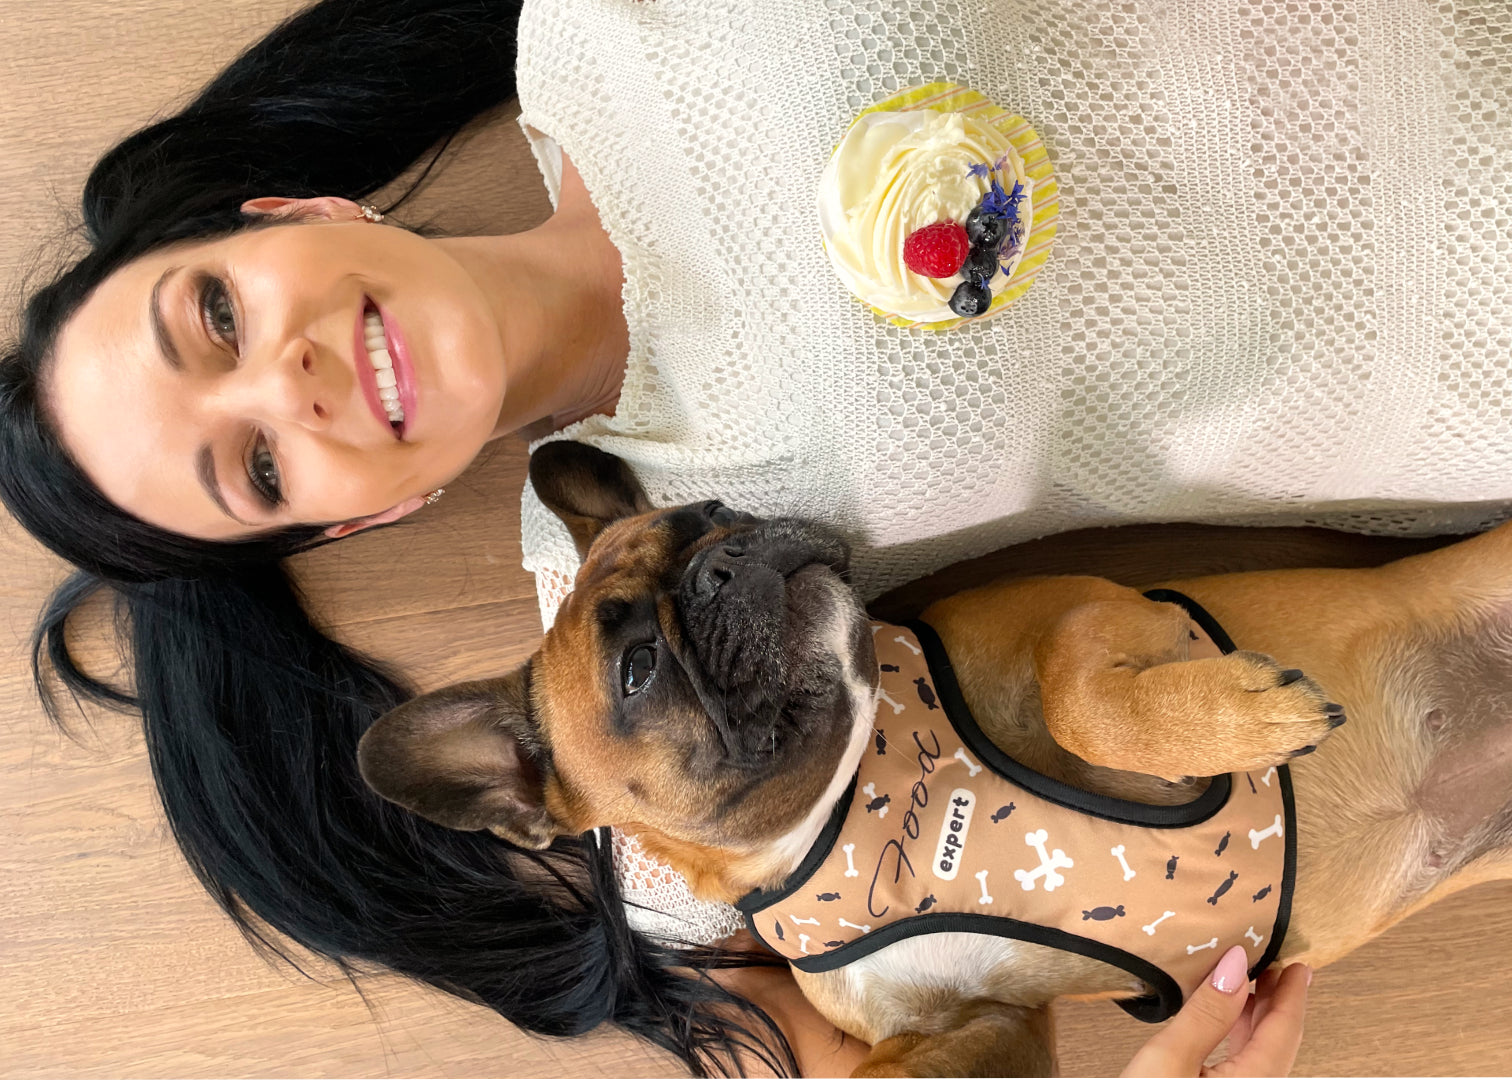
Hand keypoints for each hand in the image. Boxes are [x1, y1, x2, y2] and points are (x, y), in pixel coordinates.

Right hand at [1122, 945, 1310, 1076]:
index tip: (1299, 965)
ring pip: (1262, 1060)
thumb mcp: (1168, 1059)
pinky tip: (1226, 1025)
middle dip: (1279, 1006)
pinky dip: (1241, 1040)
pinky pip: (1244, 1070)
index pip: (1283, 1033)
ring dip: (1259, 1022)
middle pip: (1278, 1047)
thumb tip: (1237, 964)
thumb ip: (1207, 1012)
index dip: (1292, 996)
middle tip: (1278, 968)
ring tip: (1251, 988)